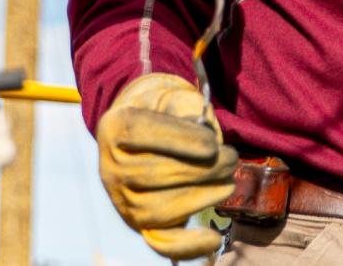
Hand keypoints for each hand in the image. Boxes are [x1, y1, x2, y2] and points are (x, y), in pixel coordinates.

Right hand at [98, 74, 239, 260]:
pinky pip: (161, 242)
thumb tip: (205, 130)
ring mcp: (122, 200)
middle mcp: (110, 168)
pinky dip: (188, 245)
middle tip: (231, 159)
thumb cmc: (163, 114)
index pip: (139, 133)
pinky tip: (214, 238)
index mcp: (113, 129)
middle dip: (201, 169)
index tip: (212, 143)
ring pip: (160, 209)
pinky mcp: (139, 224)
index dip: (179, 140)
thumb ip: (185, 106)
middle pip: (154, 174)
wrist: (141, 138)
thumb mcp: (169, 97)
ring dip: (202, 198)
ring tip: (228, 182)